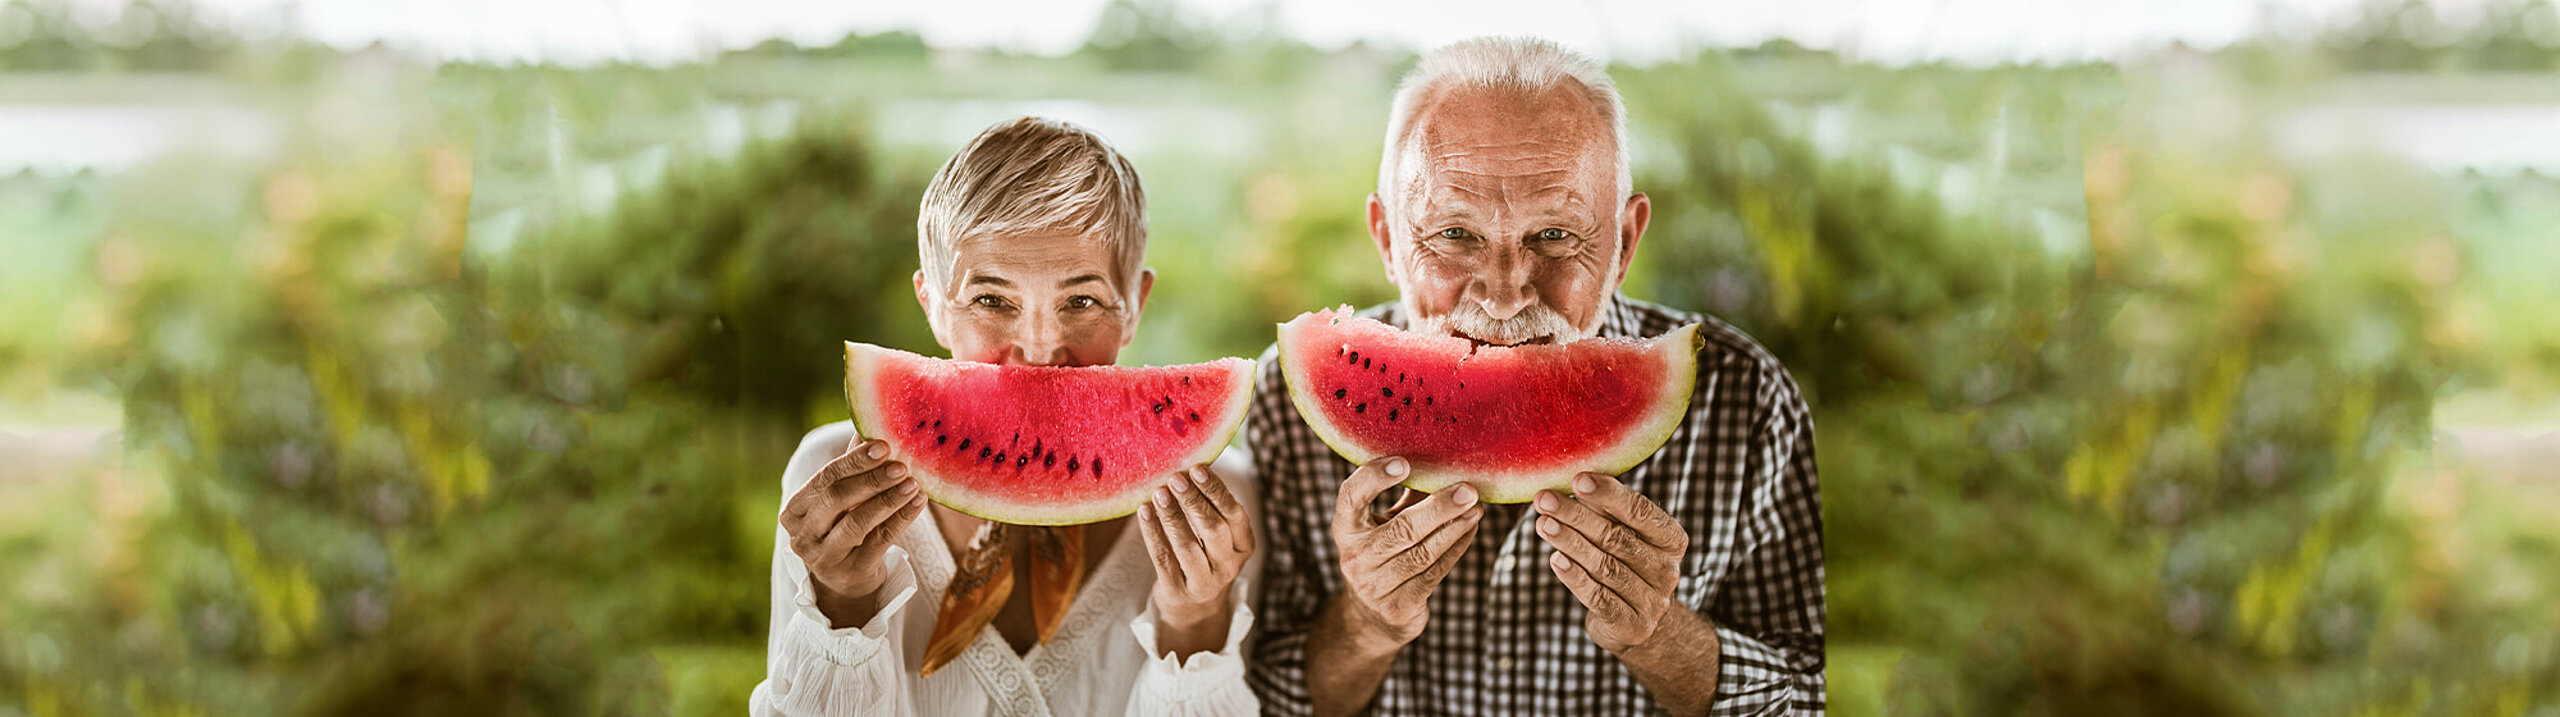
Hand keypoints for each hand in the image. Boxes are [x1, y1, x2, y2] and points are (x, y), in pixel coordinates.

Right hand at [781, 437, 926, 625]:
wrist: (847, 580)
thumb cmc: (842, 525)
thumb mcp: (840, 498)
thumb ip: (851, 465)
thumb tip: (871, 424)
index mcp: (794, 511)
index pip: (823, 479)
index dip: (853, 461)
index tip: (883, 446)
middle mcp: (803, 536)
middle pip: (837, 499)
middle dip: (871, 479)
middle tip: (902, 465)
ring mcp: (825, 558)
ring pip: (858, 523)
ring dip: (888, 499)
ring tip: (914, 483)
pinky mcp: (851, 573)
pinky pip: (880, 542)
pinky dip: (901, 519)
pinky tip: (918, 503)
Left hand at [1138, 466, 1255, 629]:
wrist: (1194, 609)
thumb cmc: (1205, 557)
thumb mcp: (1219, 537)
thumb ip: (1211, 508)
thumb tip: (1188, 464)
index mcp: (1244, 546)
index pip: (1235, 514)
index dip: (1216, 490)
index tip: (1197, 468)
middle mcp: (1228, 566)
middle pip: (1213, 529)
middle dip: (1193, 500)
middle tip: (1175, 478)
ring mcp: (1204, 583)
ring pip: (1187, 546)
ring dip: (1171, 516)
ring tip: (1158, 492)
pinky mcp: (1177, 592)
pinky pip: (1162, 559)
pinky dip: (1152, 533)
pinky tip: (1143, 512)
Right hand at [1329, 457, 1483, 645]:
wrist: (1371, 617)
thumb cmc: (1383, 553)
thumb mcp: (1383, 524)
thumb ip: (1406, 495)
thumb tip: (1443, 458)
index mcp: (1345, 529)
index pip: (1351, 497)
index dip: (1374, 478)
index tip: (1404, 461)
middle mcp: (1355, 557)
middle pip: (1402, 529)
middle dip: (1439, 508)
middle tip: (1468, 489)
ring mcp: (1375, 586)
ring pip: (1424, 552)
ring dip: (1456, 527)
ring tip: (1477, 507)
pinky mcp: (1399, 606)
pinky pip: (1435, 572)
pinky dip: (1457, 547)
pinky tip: (1471, 528)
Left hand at [1536, 472, 1688, 652]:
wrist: (1637, 621)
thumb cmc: (1624, 563)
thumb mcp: (1624, 533)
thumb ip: (1606, 510)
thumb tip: (1573, 478)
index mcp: (1671, 540)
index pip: (1641, 511)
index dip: (1609, 495)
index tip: (1577, 480)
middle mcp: (1667, 570)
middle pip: (1616, 537)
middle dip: (1576, 516)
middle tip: (1544, 499)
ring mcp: (1653, 601)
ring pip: (1605, 566)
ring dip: (1570, 542)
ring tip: (1542, 524)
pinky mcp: (1632, 625)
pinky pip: (1599, 597)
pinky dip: (1575, 578)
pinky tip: (1555, 559)